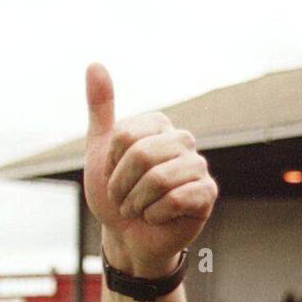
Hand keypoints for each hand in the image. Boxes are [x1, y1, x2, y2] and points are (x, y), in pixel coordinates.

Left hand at [83, 63, 216, 278]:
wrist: (128, 237)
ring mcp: (198, 166)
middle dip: (122, 186)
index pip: (125, 136)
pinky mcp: (207, 194)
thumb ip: (100, 109)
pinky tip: (157, 218)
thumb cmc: (116, 195)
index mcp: (159, 125)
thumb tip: (95, 64)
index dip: (111, 165)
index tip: (114, 177)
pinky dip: (156, 214)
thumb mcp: (99, 152)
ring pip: (159, 178)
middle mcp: (182, 140)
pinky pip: (176, 198)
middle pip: (142, 155)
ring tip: (139, 209)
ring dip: (137, 202)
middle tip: (123, 200)